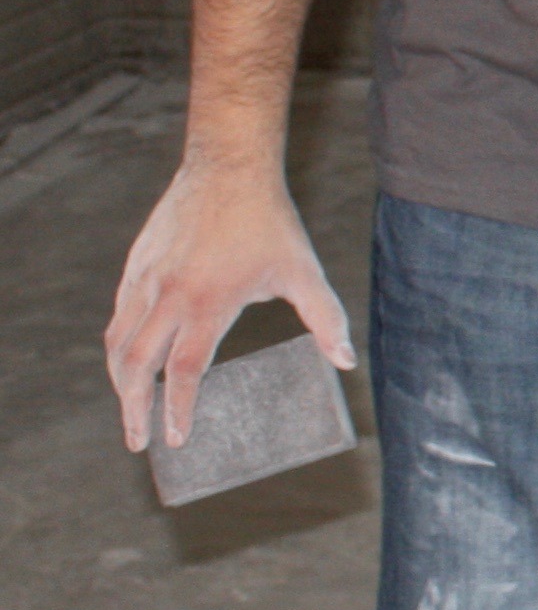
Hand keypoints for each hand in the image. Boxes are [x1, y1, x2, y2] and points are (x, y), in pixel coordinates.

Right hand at [105, 158, 352, 450]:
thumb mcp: (304, 272)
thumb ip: (326, 319)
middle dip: (134, 409)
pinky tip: (129, 360)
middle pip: (137, 366)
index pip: (184, 370)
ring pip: (119, 342)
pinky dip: (119, 345)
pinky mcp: (135, 265)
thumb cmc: (270, 223)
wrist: (229, 167)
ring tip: (131, 408)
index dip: (177, 409)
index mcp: (208, 302)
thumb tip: (347, 362)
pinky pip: (118, 314)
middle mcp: (168, 295)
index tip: (174, 439)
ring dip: (120, 382)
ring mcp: (146, 279)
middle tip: (140, 441)